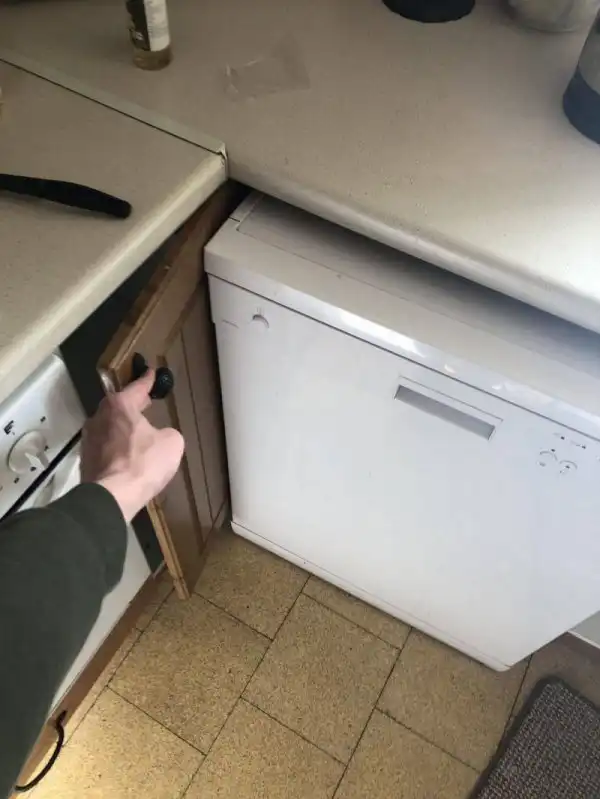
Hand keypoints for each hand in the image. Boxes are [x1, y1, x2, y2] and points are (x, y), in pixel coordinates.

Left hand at [81, 369, 184, 521]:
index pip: (136, 388)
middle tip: (145, 403)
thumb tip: (159, 436)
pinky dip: (116, 447)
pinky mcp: (85, 460)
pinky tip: (127, 455)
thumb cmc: (143, 464)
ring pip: (109, 426)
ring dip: (122, 428)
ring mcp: (88, 439)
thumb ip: (167, 432)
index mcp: (119, 406)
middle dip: (132, 404)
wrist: (111, 497)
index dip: (147, 380)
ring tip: (137, 433)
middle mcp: (99, 417)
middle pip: (118, 406)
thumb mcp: (172, 443)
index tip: (150, 373)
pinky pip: (105, 447)